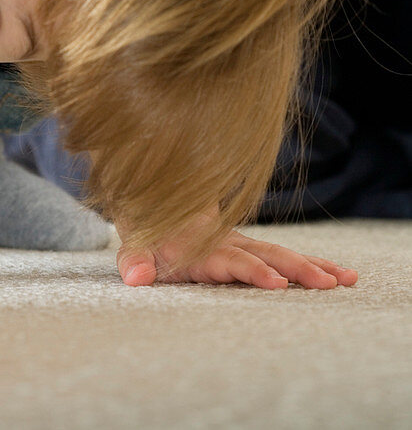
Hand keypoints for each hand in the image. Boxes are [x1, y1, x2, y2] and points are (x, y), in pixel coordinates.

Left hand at [116, 219, 357, 289]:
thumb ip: (135, 260)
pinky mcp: (249, 248)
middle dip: (297, 269)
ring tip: (347, 279)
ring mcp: (242, 244)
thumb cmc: (146, 230)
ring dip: (314, 266)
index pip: (233, 261)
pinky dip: (313, 263)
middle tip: (327, 283)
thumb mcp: (133, 245)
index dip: (253, 271)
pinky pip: (283, 256)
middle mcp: (228, 244)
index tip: (276, 283)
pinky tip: (341, 275)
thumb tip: (136, 277)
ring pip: (282, 254)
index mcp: (202, 248)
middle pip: (267, 255)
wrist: (155, 197)